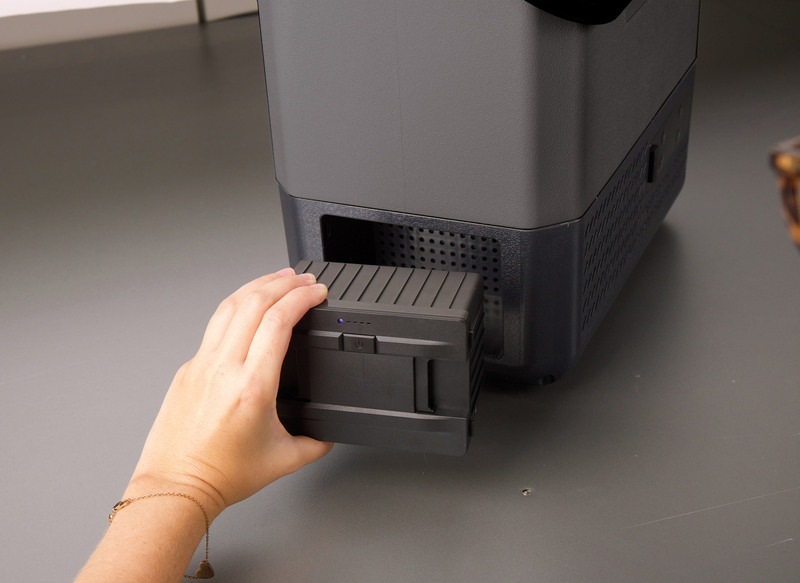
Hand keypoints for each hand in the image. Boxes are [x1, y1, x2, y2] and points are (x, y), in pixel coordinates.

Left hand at [126, 269, 331, 517]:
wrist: (175, 487)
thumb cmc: (220, 476)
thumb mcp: (283, 460)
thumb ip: (315, 443)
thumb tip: (327, 434)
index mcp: (251, 386)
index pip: (278, 322)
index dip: (301, 298)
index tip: (317, 292)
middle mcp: (223, 368)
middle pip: (253, 302)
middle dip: (283, 283)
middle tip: (303, 280)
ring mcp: (201, 364)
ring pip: (229, 306)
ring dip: (256, 285)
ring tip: (277, 279)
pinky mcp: (188, 368)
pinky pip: (214, 325)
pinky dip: (236, 306)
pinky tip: (247, 307)